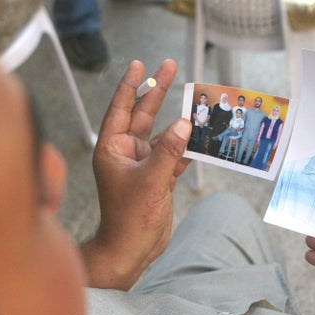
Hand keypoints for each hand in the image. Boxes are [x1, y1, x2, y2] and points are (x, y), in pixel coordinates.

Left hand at [80, 59, 191, 289]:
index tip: (140, 64)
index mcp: (112, 149)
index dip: (131, 84)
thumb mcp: (150, 182)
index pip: (121, 108)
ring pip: (162, 135)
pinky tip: (201, 135)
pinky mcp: (156, 179)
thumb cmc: (129, 219)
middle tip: (170, 64)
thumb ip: (169, 151)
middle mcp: (125, 153)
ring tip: (197, 102)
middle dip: (157, 90)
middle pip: (142, 114)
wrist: (131, 251)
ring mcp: (142, 165)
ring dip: (178, 122)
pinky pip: (173, 155)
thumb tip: (185, 123)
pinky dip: (186, 147)